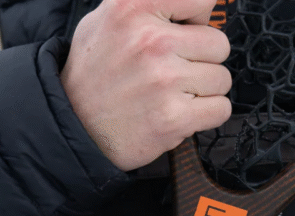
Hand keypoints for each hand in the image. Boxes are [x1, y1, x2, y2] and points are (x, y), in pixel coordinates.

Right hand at [61, 0, 231, 170]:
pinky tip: (181, 112)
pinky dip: (206, 114)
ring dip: (204, 90)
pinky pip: (220, 109)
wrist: (73, 124)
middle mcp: (151, 42)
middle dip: (202, 60)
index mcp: (134, 8)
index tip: (187, 32)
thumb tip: (198, 7)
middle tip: (175, 71)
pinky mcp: (174, 118)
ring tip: (173, 94)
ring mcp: (164, 82)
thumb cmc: (93, 73)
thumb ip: (149, 5)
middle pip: (218, 45)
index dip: (198, 19)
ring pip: (221, 79)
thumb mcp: (107, 18)